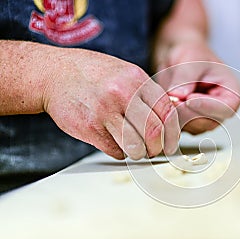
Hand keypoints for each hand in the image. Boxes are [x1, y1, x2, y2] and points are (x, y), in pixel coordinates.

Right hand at [43, 48, 179, 158]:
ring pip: (136, 147)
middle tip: (153, 150)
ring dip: (138, 153)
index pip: (167, 112)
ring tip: (134, 147)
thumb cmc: (93, 74)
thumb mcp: (126, 73)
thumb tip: (169, 119)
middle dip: (157, 148)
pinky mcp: (89, 128)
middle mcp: (123, 94)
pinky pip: (115, 151)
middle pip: (154, 133)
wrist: (54, 74)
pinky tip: (114, 141)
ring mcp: (105, 112)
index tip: (170, 143)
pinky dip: (119, 152)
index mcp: (137, 80)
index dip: (172, 133)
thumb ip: (147, 94)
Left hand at [156, 41, 239, 133]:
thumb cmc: (193, 55)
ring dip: (174, 112)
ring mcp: (203, 122)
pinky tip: (163, 99)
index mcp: (231, 95)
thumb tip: (178, 95)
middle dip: (186, 111)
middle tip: (170, 96)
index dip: (207, 106)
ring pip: (188, 127)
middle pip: (206, 122)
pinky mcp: (187, 125)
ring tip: (167, 92)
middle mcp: (219, 113)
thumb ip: (186, 76)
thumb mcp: (191, 58)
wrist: (180, 60)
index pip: (225, 108)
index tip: (189, 99)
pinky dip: (167, 115)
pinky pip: (176, 127)